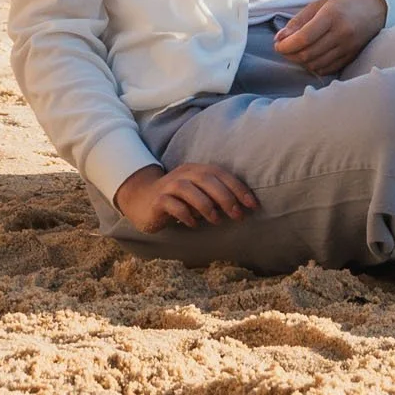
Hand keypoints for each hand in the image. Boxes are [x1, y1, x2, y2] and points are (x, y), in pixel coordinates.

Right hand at [112, 162, 257, 232]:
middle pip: (207, 179)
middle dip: (226, 197)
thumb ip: (216, 196)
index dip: (239, 188)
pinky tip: (194, 224)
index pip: (222, 174)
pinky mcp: (157, 200)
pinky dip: (186, 214)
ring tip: (217, 221)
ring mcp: (169, 186)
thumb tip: (242, 207)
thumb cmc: (179, 199)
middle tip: (237, 215)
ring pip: (189, 190)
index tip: (253, 205)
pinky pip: (172, 205)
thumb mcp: (199, 193)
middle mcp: (184, 174)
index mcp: (197, 169)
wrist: (142, 200)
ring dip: (206, 205)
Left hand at [274, 0, 388, 74]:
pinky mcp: (352, 56)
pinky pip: (328, 69)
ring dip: (301, 62)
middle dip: (290, 54)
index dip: (286, 46)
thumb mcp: (318, 6)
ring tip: (297, 53)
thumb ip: (297, 22)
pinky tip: (311, 58)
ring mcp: (349, 46)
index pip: (303, 38)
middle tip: (285, 49)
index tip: (278, 45)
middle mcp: (342, 32)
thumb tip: (279, 39)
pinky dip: (315, 67)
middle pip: (308, 54)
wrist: (373, 7)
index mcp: (331, 15)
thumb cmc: (342, 4)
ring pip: (316, 64)